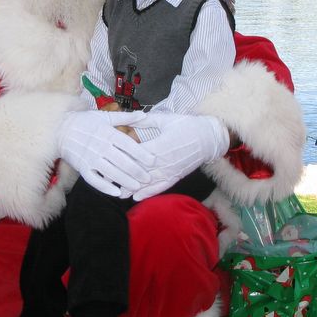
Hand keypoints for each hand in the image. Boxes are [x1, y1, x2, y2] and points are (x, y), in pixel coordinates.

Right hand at [57, 111, 152, 196]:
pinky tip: (116, 193)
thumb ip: (125, 117)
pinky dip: (105, 187)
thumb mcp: (104, 116)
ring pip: (111, 172)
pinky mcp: (82, 167)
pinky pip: (95, 180)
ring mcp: (91, 158)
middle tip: (148, 179)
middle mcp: (101, 146)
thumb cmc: (84, 122)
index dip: (142, 154)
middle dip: (137, 171)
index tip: (153, 161)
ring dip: (125, 181)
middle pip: (122, 161)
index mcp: (108, 133)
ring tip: (136, 186)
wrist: (59, 129)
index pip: (128, 145)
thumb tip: (143, 114)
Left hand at [112, 113, 228, 200]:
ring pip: (149, 182)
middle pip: (140, 170)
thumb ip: (147, 121)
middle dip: (125, 176)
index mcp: (160, 144)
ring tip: (119, 193)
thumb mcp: (166, 119)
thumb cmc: (187, 125)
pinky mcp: (175, 177)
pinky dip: (149, 193)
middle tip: (108, 180)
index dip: (124, 157)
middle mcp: (164, 161)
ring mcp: (170, 170)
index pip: (138, 154)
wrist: (208, 138)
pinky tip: (137, 198)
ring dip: (134, 188)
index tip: (110, 160)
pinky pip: (161, 187)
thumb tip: (130, 118)